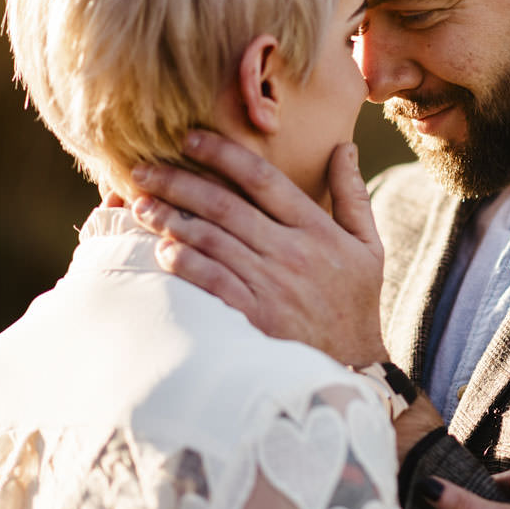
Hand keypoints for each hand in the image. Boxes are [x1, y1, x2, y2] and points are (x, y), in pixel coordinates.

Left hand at [129, 130, 387, 365]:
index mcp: (317, 229)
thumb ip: (352, 194)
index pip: (263, 179)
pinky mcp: (254, 317)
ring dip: (170, 220)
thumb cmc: (355, 302)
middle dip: (179, 183)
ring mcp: (272, 285)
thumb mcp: (368, 245)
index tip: (190, 140)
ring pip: (210, 240)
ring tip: (141, 206)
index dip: (223, 155)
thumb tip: (343, 147)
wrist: (354, 368)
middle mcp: (293, 252)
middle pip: (225, 206)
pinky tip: (161, 251)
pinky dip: (183, 263)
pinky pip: (210, 281)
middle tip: (143, 171)